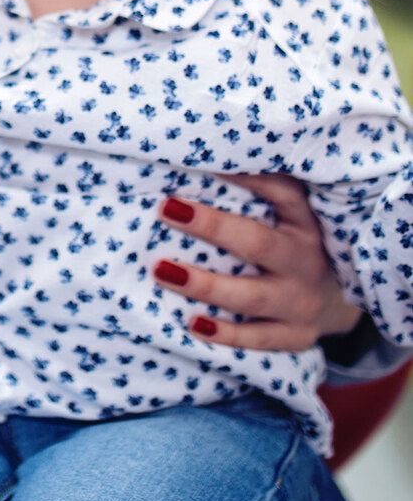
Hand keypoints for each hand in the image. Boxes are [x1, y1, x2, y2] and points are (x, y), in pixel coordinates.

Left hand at [152, 173, 361, 349]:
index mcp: (306, 222)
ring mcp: (302, 302)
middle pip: (259, 244)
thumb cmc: (293, 243)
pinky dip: (226, 334)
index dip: (247, 177)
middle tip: (166, 209)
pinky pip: (259, 338)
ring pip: (252, 296)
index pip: (282, 193)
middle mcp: (306, 261)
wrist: (338, 300)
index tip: (201, 161)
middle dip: (212, 226)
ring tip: (162, 270)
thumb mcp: (290, 215)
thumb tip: (191, 162)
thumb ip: (256, 192)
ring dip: (206, 284)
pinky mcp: (296, 335)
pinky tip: (192, 323)